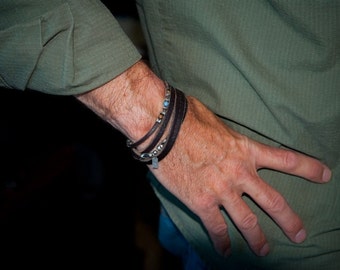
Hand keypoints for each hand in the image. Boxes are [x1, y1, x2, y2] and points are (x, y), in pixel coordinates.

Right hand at [149, 95, 331, 256]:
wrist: (162, 129)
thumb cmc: (187, 118)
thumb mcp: (215, 121)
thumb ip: (226, 134)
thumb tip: (223, 135)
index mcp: (245, 150)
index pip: (286, 159)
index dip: (308, 168)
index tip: (325, 175)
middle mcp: (240, 174)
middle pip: (273, 201)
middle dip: (289, 220)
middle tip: (300, 234)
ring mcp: (222, 191)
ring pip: (248, 222)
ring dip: (258, 239)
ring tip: (264, 250)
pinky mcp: (201, 202)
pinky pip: (216, 228)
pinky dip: (222, 242)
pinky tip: (225, 251)